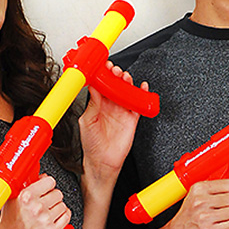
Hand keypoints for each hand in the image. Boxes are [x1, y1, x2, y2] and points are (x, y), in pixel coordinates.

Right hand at [0, 175, 71, 228]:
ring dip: (57, 207)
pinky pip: (66, 217)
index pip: (50, 181)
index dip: (48, 185)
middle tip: (45, 202)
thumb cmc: (9, 221)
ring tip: (47, 212)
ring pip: (62, 205)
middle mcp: (37, 208)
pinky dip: (63, 216)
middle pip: (58, 193)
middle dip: (52, 197)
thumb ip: (27, 186)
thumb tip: (43, 177)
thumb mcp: (12, 198)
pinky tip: (54, 217)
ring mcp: (45, 220)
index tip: (46, 188)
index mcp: (26, 197)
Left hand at [79, 62, 145, 182]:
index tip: (103, 66)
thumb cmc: (91, 144)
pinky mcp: (132, 119)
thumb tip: (93, 88)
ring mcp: (121, 111)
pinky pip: (138, 104)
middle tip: (116, 71)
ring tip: (126, 77)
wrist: (102, 162)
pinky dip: (141, 94)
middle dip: (116, 75)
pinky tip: (142, 87)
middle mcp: (110, 105)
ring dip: (127, 82)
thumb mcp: (87, 121)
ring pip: (127, 91)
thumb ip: (92, 105)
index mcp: (97, 104)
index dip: (103, 74)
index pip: (101, 85)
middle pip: (116, 85)